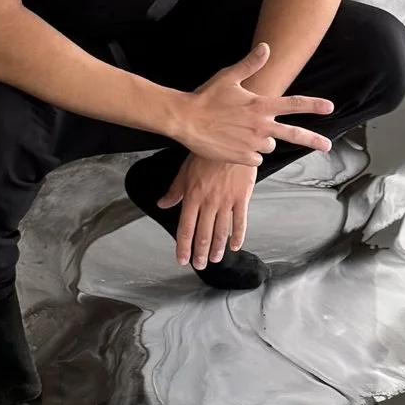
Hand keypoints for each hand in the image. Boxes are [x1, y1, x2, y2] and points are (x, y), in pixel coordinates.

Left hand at [162, 153, 258, 270]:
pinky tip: (235, 246)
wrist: (230, 139)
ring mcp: (226, 201)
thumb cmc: (206, 153)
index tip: (182, 260)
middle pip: (203, 234)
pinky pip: (240, 220)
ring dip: (218, 248)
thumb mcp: (185, 170)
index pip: (185, 227)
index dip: (183, 246)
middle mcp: (208, 202)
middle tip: (200, 265)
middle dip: (200, 253)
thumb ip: (175, 191)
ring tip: (216, 260)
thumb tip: (162, 204)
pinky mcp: (242, 197)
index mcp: (192, 196)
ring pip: (221, 230)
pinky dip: (238, 235)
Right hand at [172, 42, 331, 170]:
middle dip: (313, 140)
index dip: (313, 105)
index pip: (293, 104)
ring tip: (242, 132)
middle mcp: (260, 125)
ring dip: (262, 140)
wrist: (185, 120)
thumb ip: (250, 64)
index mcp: (260, 105)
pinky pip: (255, 158)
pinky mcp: (242, 158)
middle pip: (293, 134)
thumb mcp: (228, 76)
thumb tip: (266, 48)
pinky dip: (249, 153)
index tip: (330, 107)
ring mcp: (252, 143)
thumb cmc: (206, 97)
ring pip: (269, 145)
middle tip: (327, 146)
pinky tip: (235, 144)